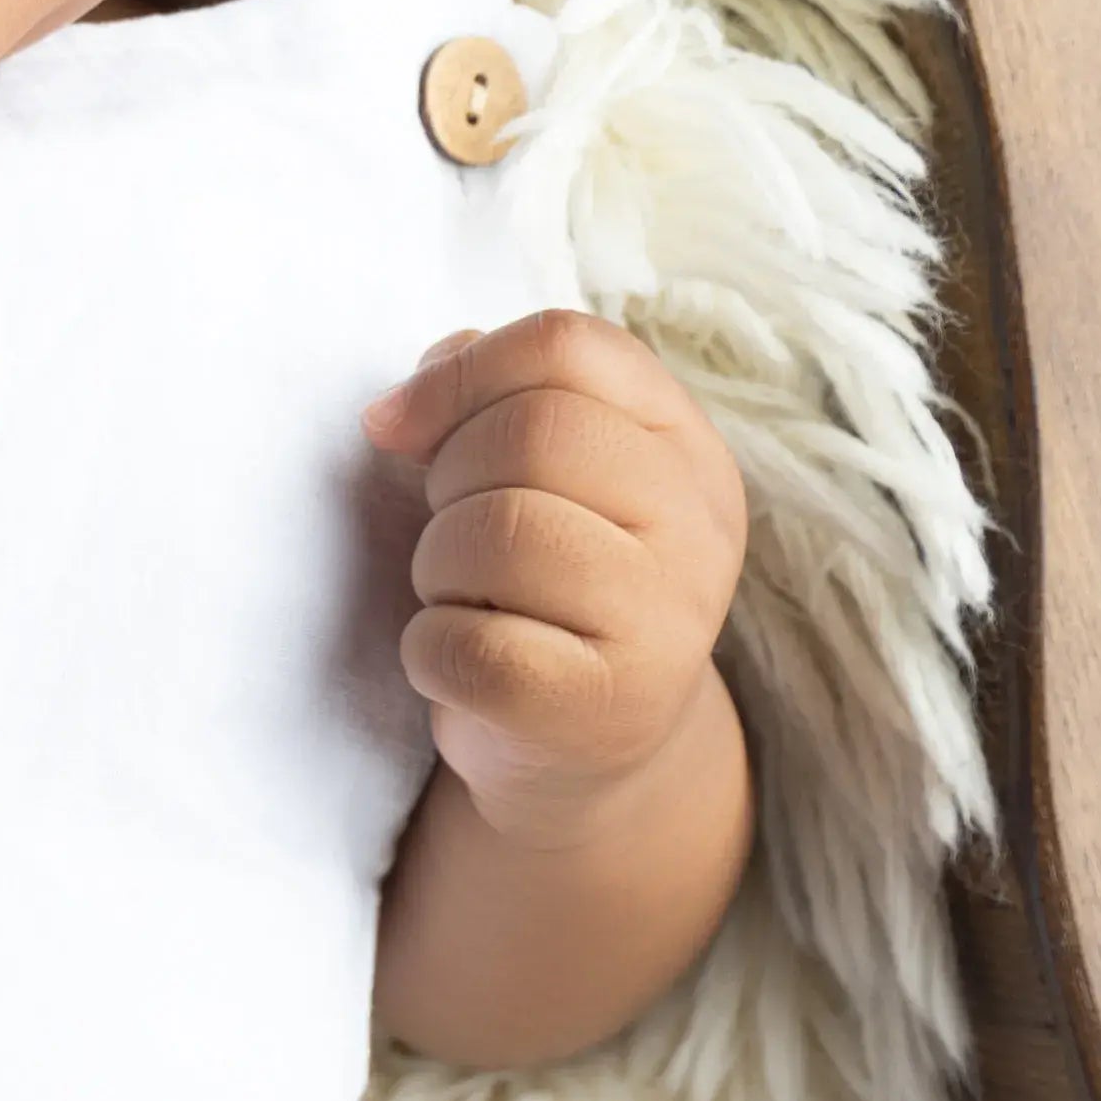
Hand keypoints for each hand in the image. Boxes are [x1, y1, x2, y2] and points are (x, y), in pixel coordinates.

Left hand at [360, 308, 747, 838]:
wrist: (588, 754)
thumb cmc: (549, 590)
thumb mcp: (550, 480)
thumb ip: (496, 400)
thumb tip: (405, 400)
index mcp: (687, 451)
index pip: (570, 347)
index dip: (463, 373)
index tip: (404, 426)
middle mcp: (697, 531)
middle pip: (530, 433)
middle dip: (448, 479)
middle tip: (452, 534)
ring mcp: (662, 625)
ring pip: (496, 534)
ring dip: (437, 566)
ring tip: (466, 599)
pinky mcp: (598, 709)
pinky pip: (464, 644)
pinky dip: (427, 650)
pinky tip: (458, 662)